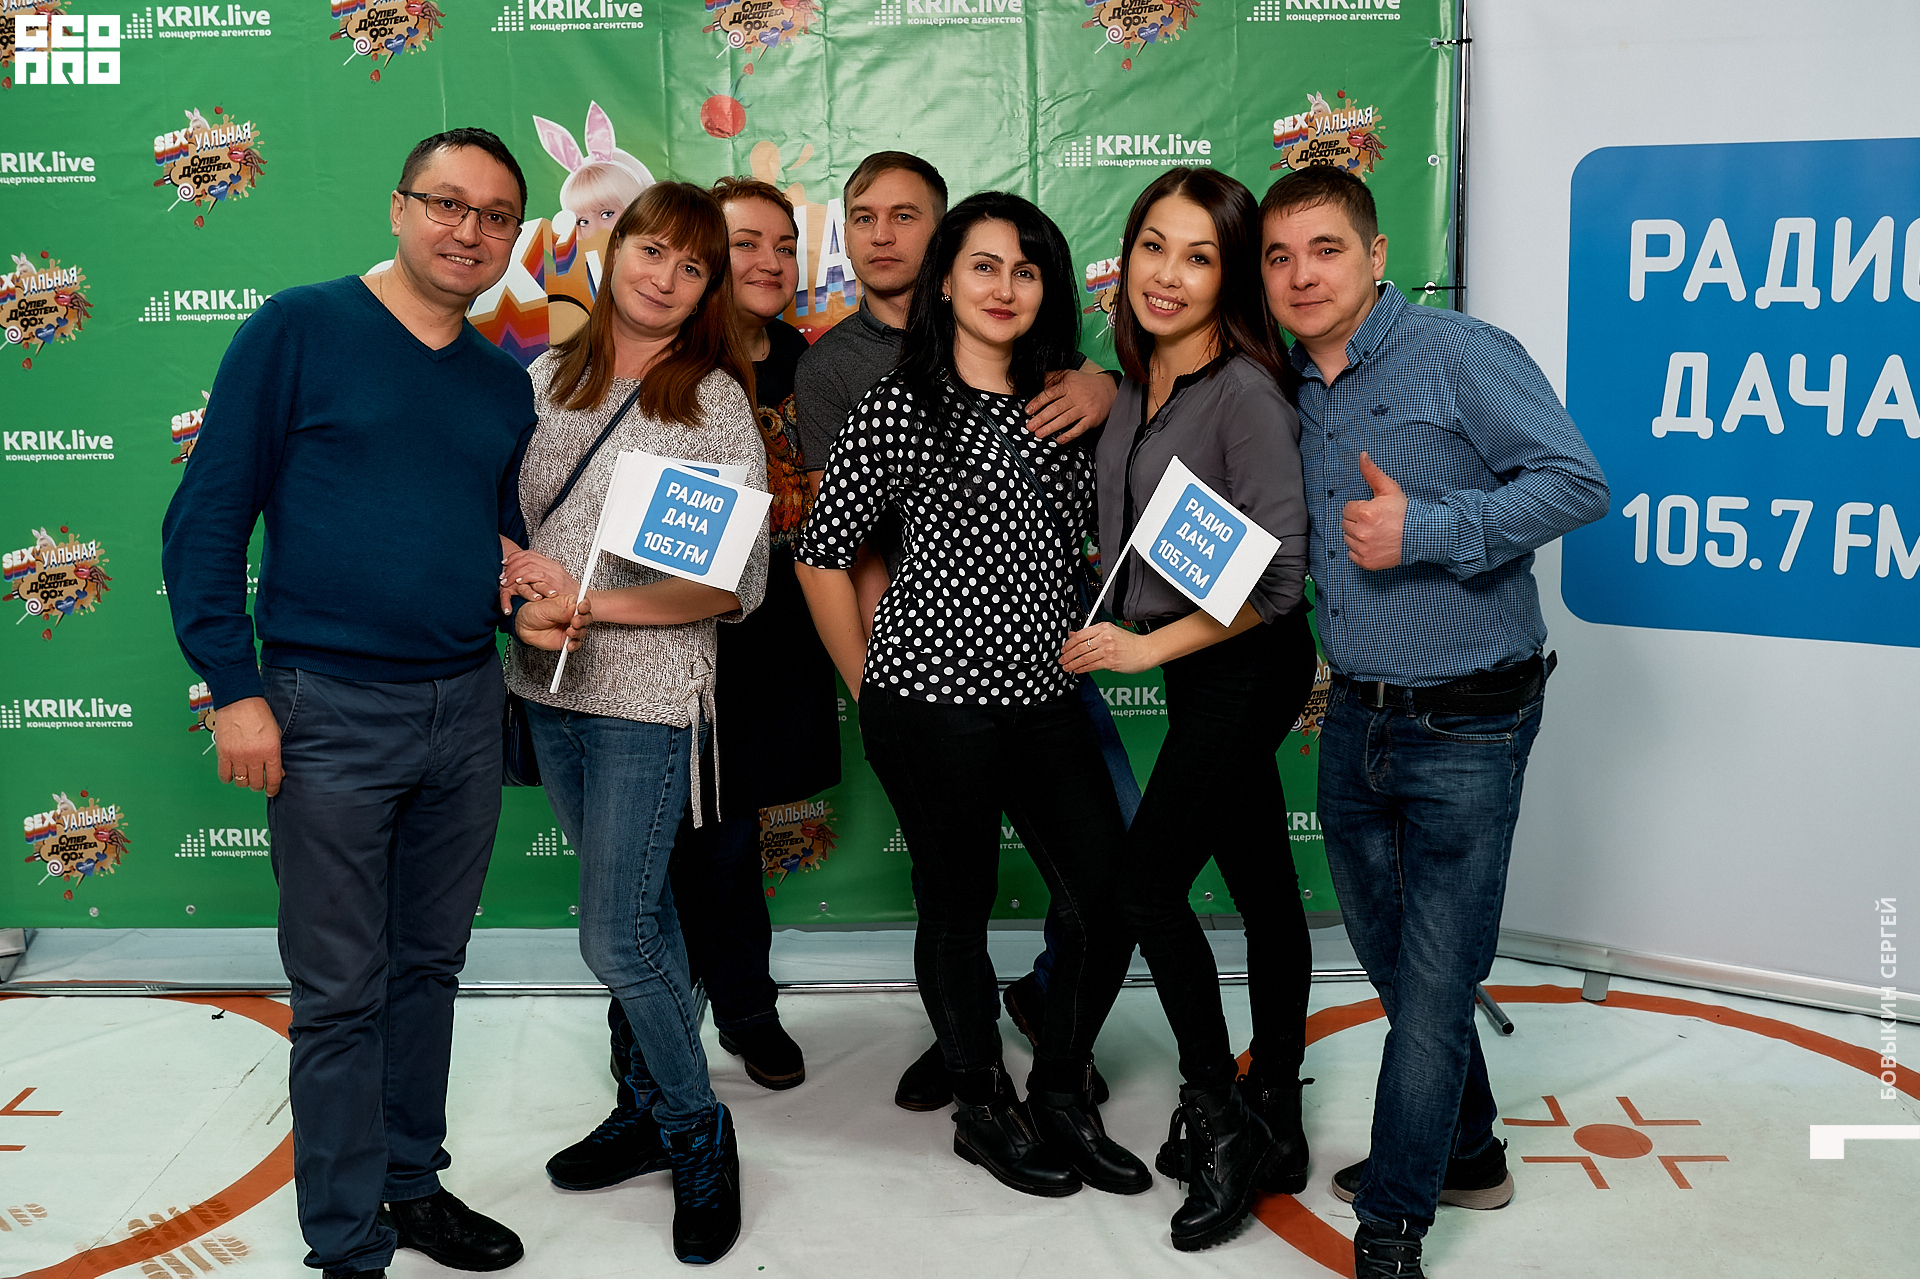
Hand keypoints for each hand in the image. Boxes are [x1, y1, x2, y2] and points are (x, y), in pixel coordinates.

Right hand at [214, 696, 282, 795]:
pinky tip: (232, 772)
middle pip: (257, 783)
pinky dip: (228, 777)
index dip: (274, 789)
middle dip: (259, 785)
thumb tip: (279, 773)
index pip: (274, 779)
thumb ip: (277, 755)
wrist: (239, 702)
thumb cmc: (260, 715)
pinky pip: (224, 775)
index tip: (272, 791)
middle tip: (259, 781)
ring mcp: (237, 756)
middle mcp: (254, 757)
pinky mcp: (223, 754)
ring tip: (246, 774)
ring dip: (244, 781)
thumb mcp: (276, 734)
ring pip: (241, 782)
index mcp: (271, 751)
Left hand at [499, 547, 577, 611]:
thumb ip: (543, 577)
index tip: (505, 563)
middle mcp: (552, 566)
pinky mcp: (552, 581)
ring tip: (506, 581)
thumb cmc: (567, 596)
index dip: (515, 557)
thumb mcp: (555, 583)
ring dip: (514, 572)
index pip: (530, 553)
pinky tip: (517, 583)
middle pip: (527, 557)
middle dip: (511, 564)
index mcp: (551, 564)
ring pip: (528, 564)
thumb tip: (527, 576)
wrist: (582, 602)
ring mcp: (552, 572)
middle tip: (502, 574)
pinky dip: (523, 577)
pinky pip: (534, 575)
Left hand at [514, 591, 592, 651]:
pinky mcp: (566, 639)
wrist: (523, 626)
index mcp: (569, 603)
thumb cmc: (533, 612)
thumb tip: (574, 609)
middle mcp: (572, 616)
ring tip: (569, 632)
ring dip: (578, 632)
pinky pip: (575, 643)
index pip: (583, 603)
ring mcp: (570, 628)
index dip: (585, 605)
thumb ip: (561, 611)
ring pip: (582, 631)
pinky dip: (574, 645)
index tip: (581, 608)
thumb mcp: (546, 608)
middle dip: (583, 620)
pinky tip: (569, 644)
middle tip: (575, 621)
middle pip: (586, 617)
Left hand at [1024, 367, 1117, 442]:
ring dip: (1051, 427)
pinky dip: (1069, 435)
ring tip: (1039, 434)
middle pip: (1055, 408)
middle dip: (1041, 418)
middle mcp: (1075, 397)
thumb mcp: (1069, 375)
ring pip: (1065, 419)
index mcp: (1068, 386)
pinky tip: (1059, 440)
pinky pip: (1079, 428)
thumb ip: (1053, 378)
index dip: (1038, 403)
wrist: (1109, 388)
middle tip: (1030, 426)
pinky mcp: (1091, 419)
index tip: (1028, 411)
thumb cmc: (1085, 383)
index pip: (1050, 394)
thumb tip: (1040, 383)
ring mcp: (1084, 408)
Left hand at [1061, 622, 1154, 674]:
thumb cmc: (1129, 641)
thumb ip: (1091, 633)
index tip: (1064, 649)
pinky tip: (1077, 670)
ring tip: (1067, 667)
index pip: (1080, 635)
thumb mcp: (1110, 631)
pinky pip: (1091, 666)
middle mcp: (1105, 638)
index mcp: (1104, 627)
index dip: (1069, 643)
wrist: (1145, 650)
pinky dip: (1082, 669)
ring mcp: (1107, 650)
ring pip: (1084, 658)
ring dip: (1073, 664)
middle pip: (1080, 647)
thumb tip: (1073, 635)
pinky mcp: (1110, 662)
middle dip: (1068, 655)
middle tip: (1062, 660)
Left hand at [1341, 451, 1406, 570]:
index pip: (1347, 509)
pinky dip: (1359, 550)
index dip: (1359, 509)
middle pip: (1345, 524)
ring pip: (1347, 539)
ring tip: (1374, 532)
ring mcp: (1364, 548)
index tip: (1371, 511)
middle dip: (1357, 521)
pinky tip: (1373, 544)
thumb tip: (1362, 455)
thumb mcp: (1389, 488)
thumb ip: (1372, 472)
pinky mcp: (1367, 562)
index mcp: (1364, 513)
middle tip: (1374, 522)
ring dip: (1357, 536)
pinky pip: (1352, 555)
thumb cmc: (1405, 512)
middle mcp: (1361, 532)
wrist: (1421, 535)